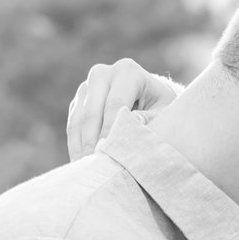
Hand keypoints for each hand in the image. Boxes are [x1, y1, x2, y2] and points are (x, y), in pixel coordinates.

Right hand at [66, 59, 181, 159]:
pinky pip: (73, 122)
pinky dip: (76, 143)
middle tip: (93, 165)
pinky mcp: (80, 99)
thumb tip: (132, 122)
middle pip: (92, 109)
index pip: (114, 103)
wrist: (153, 98)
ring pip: (78, 117)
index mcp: (128, 72)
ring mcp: (88, 85)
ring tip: (84, 168)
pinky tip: (80, 162)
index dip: (109, 129)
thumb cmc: (162, 108)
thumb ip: (150, 119)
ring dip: (80, 144)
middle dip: (91, 140)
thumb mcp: (164, 113)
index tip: (107, 152)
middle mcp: (104, 73)